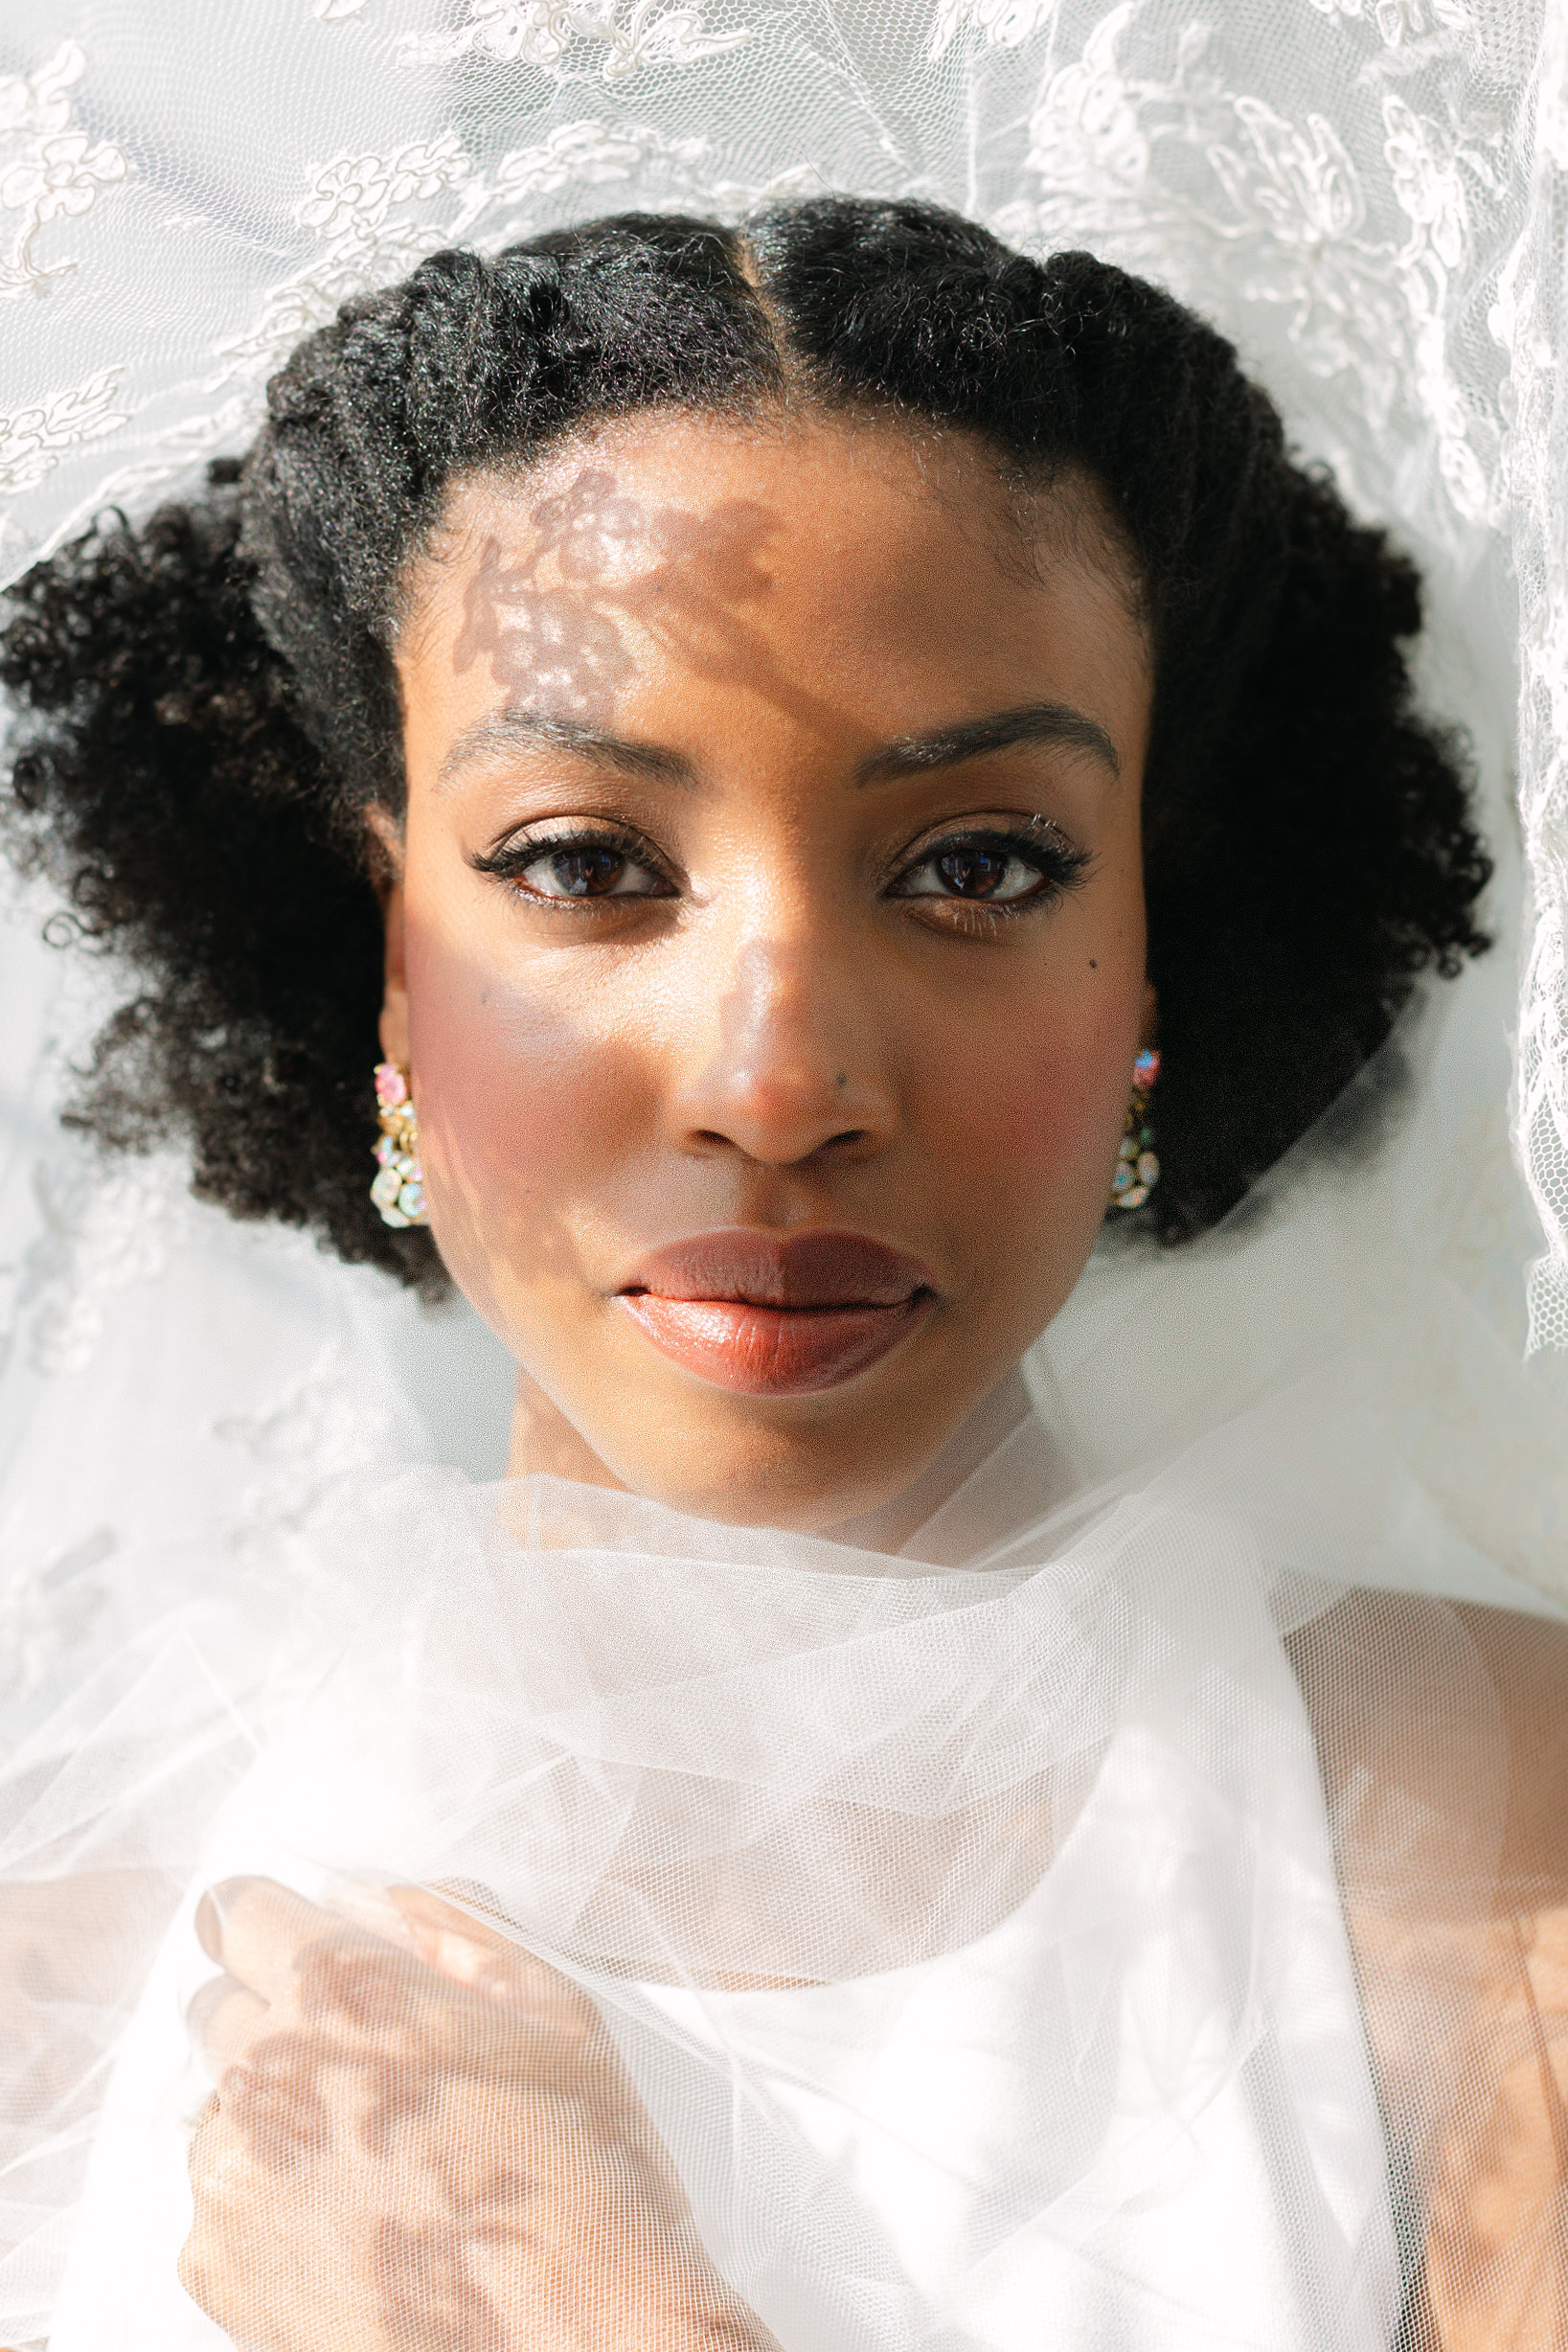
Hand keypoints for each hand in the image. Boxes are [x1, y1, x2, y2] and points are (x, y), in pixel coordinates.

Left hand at [179, 1877, 777, 2351]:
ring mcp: (233, 2172)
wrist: (578, 2344)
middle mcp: (269, 2070)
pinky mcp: (218, 2264)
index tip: (286, 1945)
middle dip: (275, 2020)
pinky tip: (355, 2225)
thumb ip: (461, 1930)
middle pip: (218, 2008)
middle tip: (362, 2071)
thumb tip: (390, 1899)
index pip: (237, 1912)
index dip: (265, 1923)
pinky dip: (267, 2206)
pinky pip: (216, 2204)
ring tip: (372, 2164)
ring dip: (272, 2117)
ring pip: (217, 2108)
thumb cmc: (582, 2177)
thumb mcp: (558, 2012)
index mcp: (345, 1989)